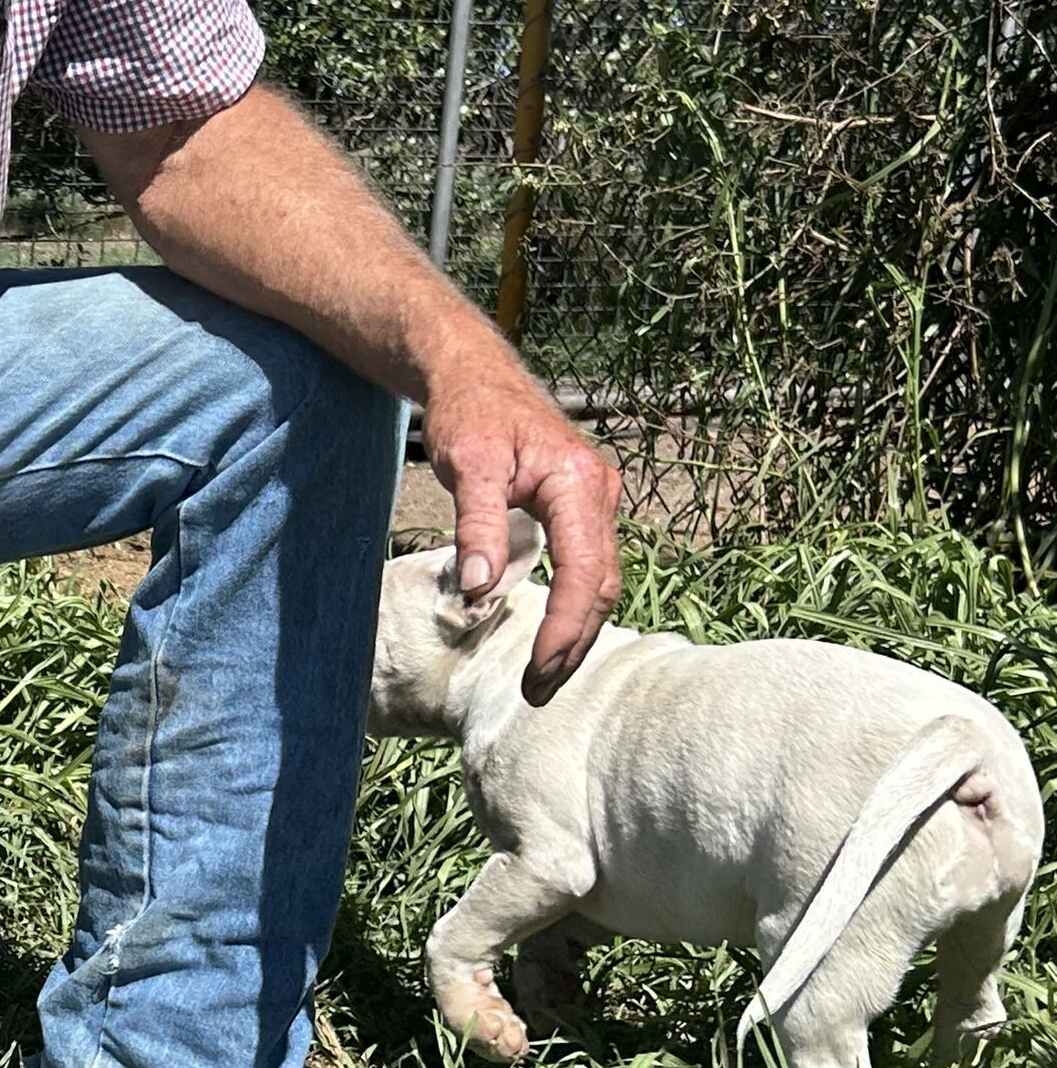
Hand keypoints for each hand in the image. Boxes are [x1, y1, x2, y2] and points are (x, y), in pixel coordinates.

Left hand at [423, 355, 624, 703]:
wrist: (474, 374)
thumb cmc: (471, 412)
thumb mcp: (467, 464)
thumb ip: (476, 524)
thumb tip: (481, 589)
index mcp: (579, 484)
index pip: (583, 572)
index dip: (564, 628)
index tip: (538, 670)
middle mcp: (600, 494)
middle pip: (601, 585)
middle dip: (573, 643)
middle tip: (538, 693)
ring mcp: (595, 501)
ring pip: (599, 580)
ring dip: (575, 631)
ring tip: (544, 679)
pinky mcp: (581, 507)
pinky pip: (588, 567)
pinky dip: (573, 607)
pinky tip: (553, 638)